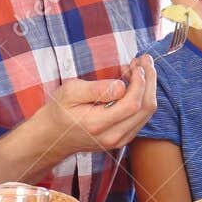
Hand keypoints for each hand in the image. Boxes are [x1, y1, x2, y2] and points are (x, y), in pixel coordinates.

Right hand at [33, 55, 158, 156]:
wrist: (53, 135)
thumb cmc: (60, 110)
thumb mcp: (70, 92)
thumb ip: (96, 89)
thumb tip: (122, 87)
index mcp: (98, 124)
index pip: (132, 104)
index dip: (140, 83)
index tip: (136, 65)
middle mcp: (112, 137)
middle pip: (144, 109)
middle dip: (149, 81)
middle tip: (145, 60)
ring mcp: (119, 141)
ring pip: (146, 113)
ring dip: (148, 88)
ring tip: (141, 68)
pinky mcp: (122, 139)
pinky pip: (141, 117)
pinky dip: (143, 98)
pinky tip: (136, 83)